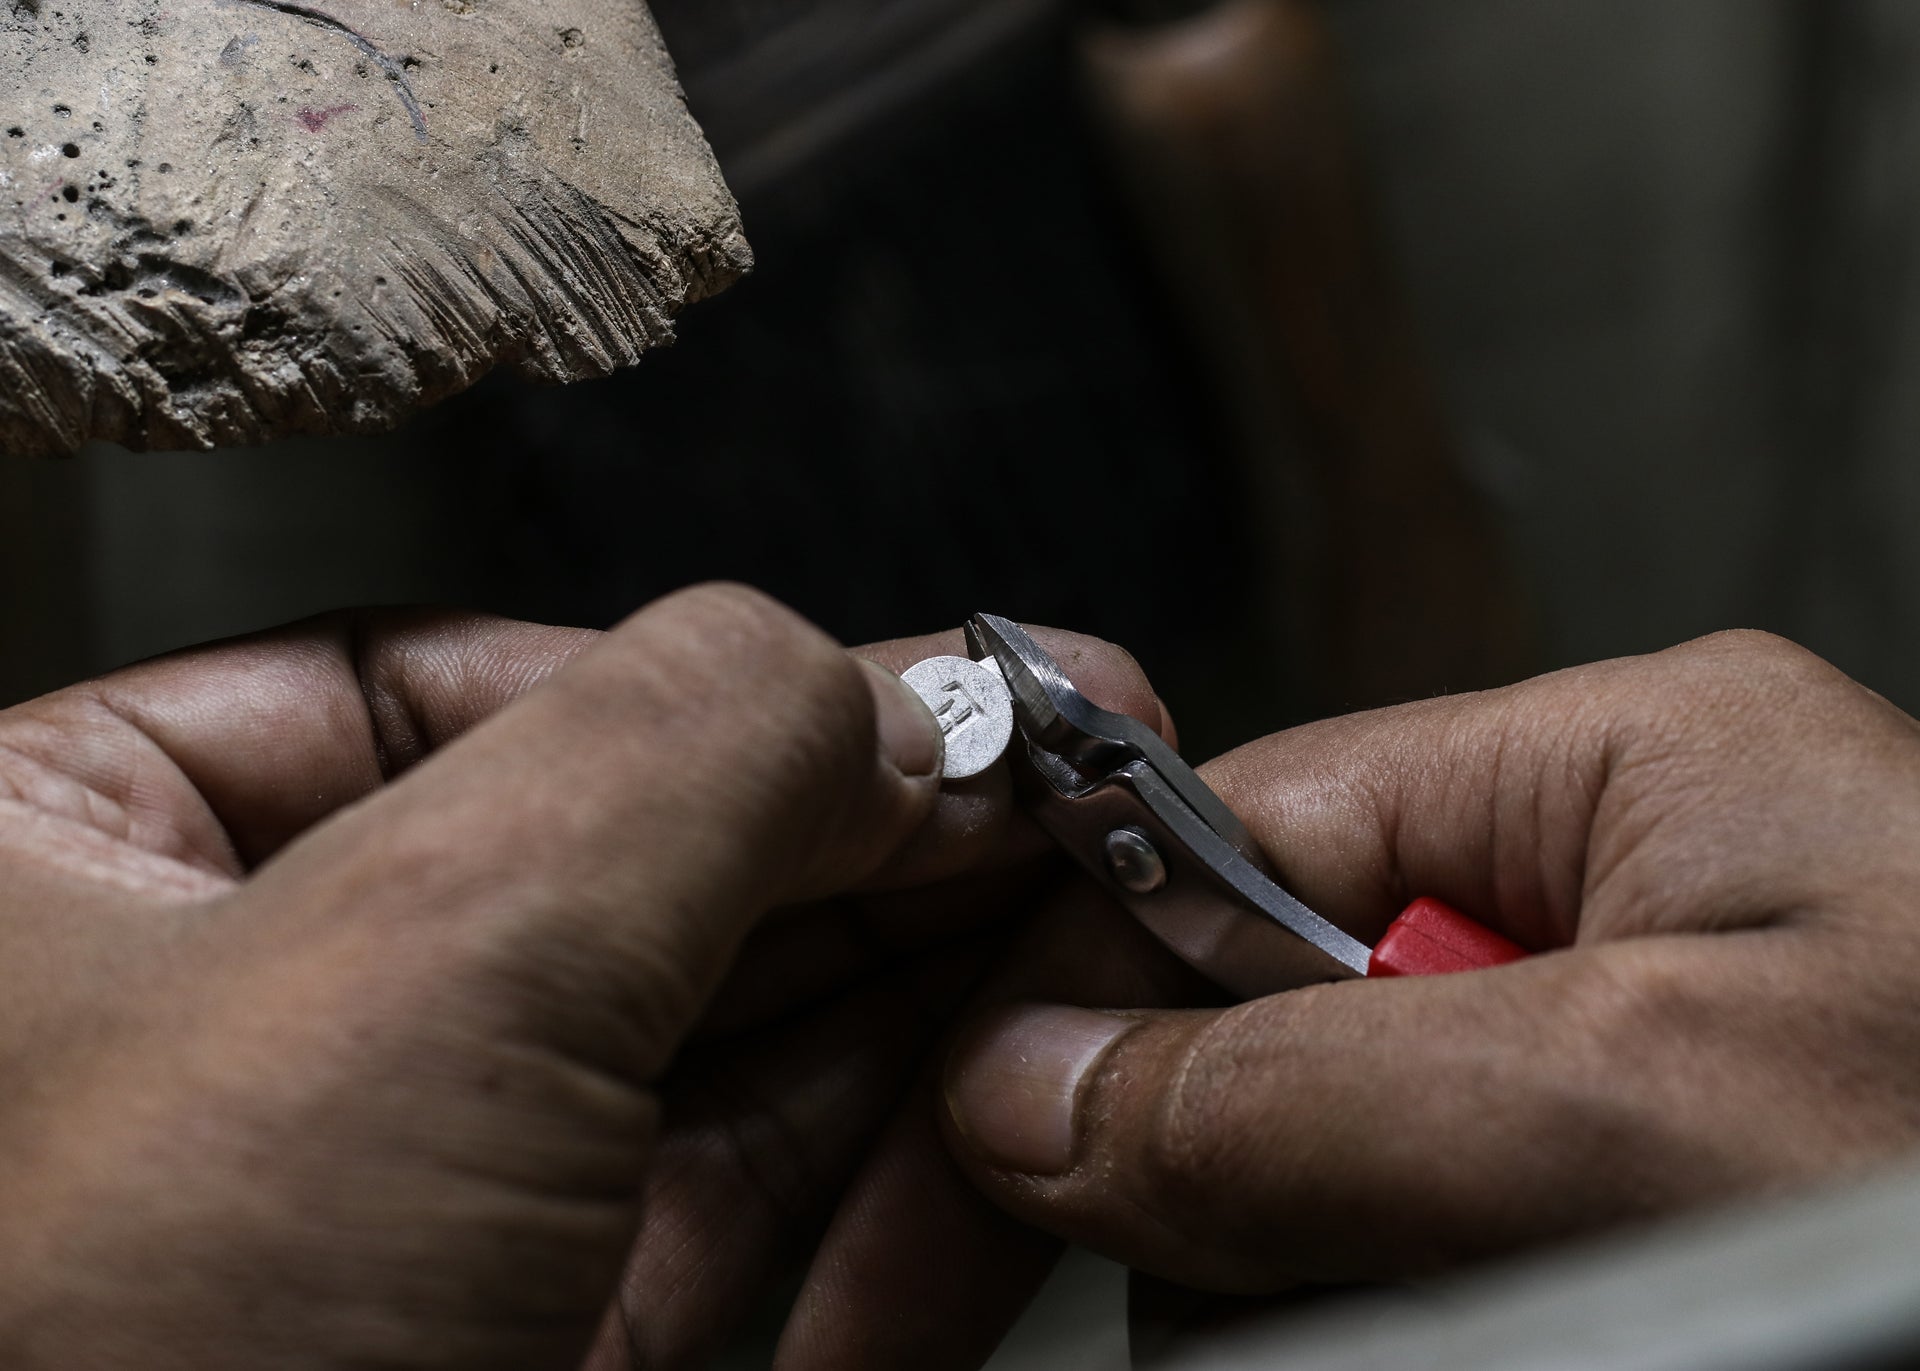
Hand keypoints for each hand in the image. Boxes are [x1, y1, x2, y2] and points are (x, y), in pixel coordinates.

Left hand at [0, 585, 1153, 1368]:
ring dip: (925, 1002)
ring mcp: (389, 1222)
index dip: (719, 699)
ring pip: (710, 1056)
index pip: (452, 692)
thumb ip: (688, 752)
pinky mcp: (523, 1370)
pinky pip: (740, 1235)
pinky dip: (896, 1188)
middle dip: (876, 848)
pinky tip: (1016, 1123)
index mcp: (73, 859)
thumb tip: (892, 698)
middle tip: (1080, 802)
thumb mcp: (427, 962)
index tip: (939, 710)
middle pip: (625, 870)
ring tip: (1104, 925)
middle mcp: (234, 1033)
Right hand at [793, 630, 1919, 1365]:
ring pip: (1345, 1172)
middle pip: (1281, 1016)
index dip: (1100, 958)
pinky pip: (1436, 1259)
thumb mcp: (1643, 1106)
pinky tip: (1492, 1333)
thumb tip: (1025, 1091)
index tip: (987, 1113)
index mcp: (1624, 768)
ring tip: (1480, 1325)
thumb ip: (1305, 1091)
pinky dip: (1416, 1319)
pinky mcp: (1654, 1195)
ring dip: (1334, 1284)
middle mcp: (1624, 898)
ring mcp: (1641, 1062)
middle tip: (1334, 1296)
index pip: (1247, 821)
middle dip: (1246, 1171)